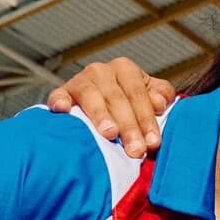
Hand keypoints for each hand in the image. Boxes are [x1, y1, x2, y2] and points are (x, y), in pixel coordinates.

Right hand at [48, 58, 174, 158]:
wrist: (98, 107)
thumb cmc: (128, 105)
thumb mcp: (149, 97)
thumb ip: (161, 96)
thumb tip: (159, 103)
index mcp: (125, 69)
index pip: (138, 94)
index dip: (147, 119)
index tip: (153, 143)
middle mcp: (101, 71)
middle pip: (117, 98)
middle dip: (129, 126)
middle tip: (136, 150)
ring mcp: (79, 81)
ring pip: (91, 96)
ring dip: (101, 115)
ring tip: (110, 134)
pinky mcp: (61, 93)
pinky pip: (59, 95)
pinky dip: (60, 101)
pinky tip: (63, 110)